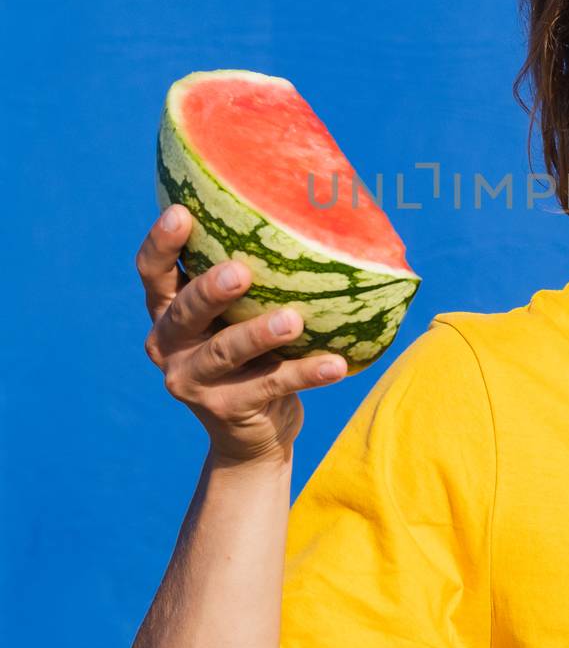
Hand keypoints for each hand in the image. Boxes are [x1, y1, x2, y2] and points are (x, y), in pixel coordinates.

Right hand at [137, 204, 347, 461]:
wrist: (253, 435)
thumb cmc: (251, 352)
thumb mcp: (236, 315)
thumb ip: (248, 279)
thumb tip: (305, 212)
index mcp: (167, 311)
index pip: (152, 273)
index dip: (161, 244)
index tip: (181, 213)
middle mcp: (168, 345)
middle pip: (184, 312)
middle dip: (210, 291)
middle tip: (241, 272)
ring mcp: (192, 382)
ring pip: (225, 352)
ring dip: (259, 334)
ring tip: (294, 319)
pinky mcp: (226, 411)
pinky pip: (271, 386)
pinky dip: (306, 374)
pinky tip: (337, 364)